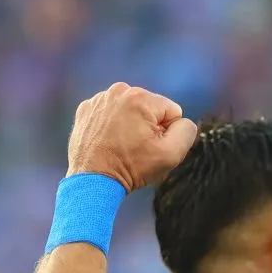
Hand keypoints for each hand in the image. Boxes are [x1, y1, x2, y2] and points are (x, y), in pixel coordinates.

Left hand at [66, 83, 197, 191]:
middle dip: (148, 127)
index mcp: (141, 97)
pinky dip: (110, 126)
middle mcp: (118, 91)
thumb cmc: (131, 168)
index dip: (167, 132)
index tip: (152, 147)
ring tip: (121, 146)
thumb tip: (182, 122)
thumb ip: (186, 131)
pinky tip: (107, 142)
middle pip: (149, 108)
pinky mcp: (85, 110)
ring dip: (129, 125)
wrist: (92, 181)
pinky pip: (109, 114)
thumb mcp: (171, 154)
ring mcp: (99, 99)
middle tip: (136, 148)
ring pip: (129, 110)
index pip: (171, 111)